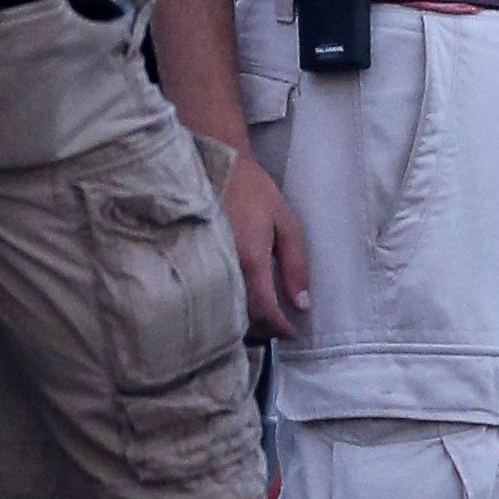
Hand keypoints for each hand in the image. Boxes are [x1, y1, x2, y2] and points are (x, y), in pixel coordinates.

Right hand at [222, 148, 310, 339]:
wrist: (220, 166)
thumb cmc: (256, 192)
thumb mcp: (286, 224)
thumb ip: (296, 265)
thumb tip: (302, 303)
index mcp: (250, 259)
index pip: (265, 310)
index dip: (280, 327)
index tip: (293, 332)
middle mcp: (225, 268)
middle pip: (243, 318)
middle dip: (264, 329)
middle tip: (281, 327)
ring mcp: (207, 266)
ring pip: (226, 311)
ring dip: (246, 322)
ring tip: (264, 318)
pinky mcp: (196, 262)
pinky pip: (214, 296)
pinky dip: (229, 308)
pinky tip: (242, 303)